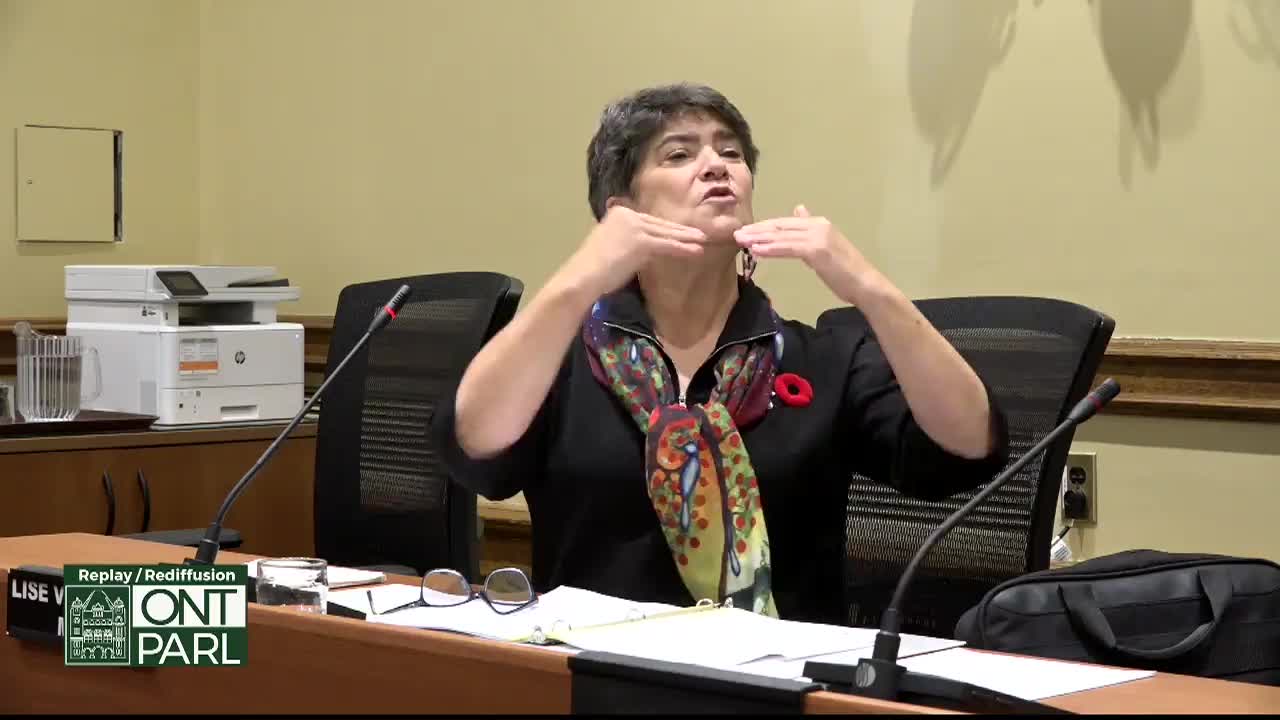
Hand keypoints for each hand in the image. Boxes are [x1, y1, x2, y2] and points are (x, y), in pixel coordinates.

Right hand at [562, 206, 708, 295]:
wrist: (584, 276)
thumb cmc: (593, 269)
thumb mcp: (611, 246)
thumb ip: (628, 242)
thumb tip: (646, 249)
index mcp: (618, 213)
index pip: (648, 221)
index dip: (665, 228)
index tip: (680, 232)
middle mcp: (627, 214)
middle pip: (659, 224)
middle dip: (680, 231)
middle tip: (698, 234)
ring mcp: (634, 226)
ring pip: (665, 233)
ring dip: (686, 238)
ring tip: (703, 241)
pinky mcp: (641, 241)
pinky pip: (667, 245)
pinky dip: (683, 248)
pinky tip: (696, 251)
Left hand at [734, 205, 880, 303]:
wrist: (864, 284)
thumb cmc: (845, 271)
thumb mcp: (826, 246)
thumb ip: (809, 230)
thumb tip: (798, 210)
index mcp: (819, 223)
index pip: (785, 223)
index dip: (764, 227)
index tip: (747, 231)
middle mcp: (818, 225)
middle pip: (780, 226)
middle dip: (757, 230)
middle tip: (736, 234)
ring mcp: (817, 236)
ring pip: (781, 236)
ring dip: (758, 239)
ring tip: (741, 241)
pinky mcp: (816, 250)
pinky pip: (787, 248)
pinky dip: (770, 249)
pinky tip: (756, 250)